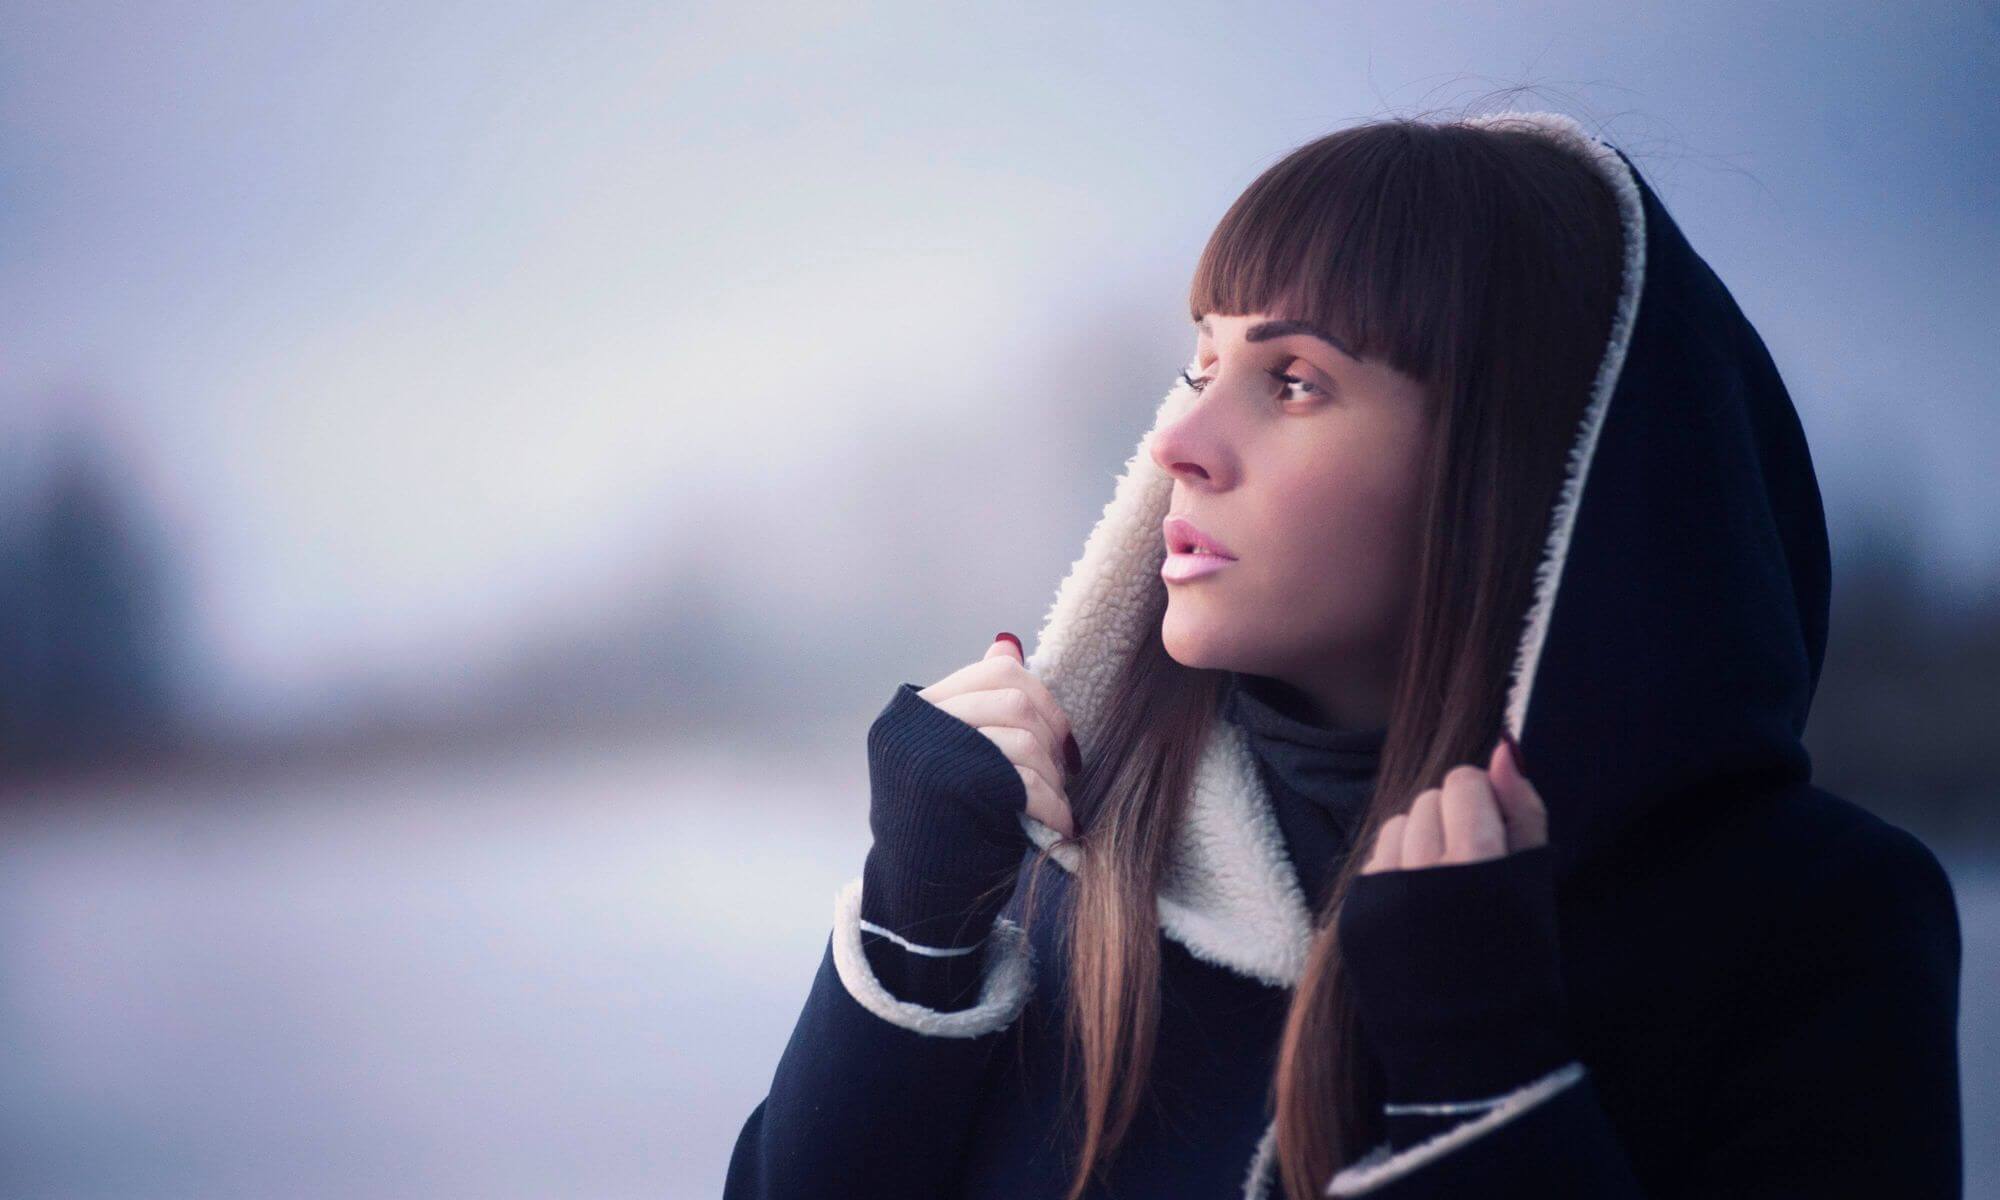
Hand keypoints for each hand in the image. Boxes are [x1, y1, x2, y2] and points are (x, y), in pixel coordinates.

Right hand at [915, 634, 1080, 838]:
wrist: (915, 894)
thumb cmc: (942, 823)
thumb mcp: (952, 754)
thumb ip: (976, 703)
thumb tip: (1007, 642)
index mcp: (914, 711)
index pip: (996, 672)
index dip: (1041, 698)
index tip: (1056, 736)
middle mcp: (915, 725)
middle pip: (1016, 700)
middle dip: (1051, 737)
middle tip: (1063, 772)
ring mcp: (931, 753)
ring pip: (1024, 738)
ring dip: (1053, 776)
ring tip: (1056, 802)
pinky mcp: (953, 788)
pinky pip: (1026, 780)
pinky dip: (1054, 805)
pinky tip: (1059, 823)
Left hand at [1338, 733, 1573, 1103]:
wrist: (1471, 1051)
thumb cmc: (1519, 968)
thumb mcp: (1535, 888)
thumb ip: (1523, 811)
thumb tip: (1501, 748)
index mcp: (1479, 863)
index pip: (1464, 782)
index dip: (1482, 802)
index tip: (1493, 832)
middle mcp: (1423, 873)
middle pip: (1429, 798)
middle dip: (1451, 820)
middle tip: (1471, 868)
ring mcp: (1382, 895)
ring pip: (1397, 824)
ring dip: (1420, 841)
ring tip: (1444, 889)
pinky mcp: (1355, 916)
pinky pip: (1375, 861)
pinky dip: (1395, 872)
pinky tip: (1417, 909)